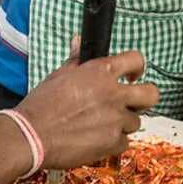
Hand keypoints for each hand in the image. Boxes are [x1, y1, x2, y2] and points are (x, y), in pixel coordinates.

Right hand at [18, 43, 159, 169]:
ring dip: (122, 124)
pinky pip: (124, 142)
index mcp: (101, 72)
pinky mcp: (112, 142)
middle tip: (132, 102)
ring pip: (135, 121)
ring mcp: (116, 119)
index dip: (137, 68)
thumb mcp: (59, 75)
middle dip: (145, 98)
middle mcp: (114, 94)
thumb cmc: (41, 104)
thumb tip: (78, 41)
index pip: (136, 60)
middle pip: (151, 94)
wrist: (30, 136)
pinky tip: (96, 140)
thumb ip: (77, 60)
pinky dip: (113, 142)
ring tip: (101, 126)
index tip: (132, 75)